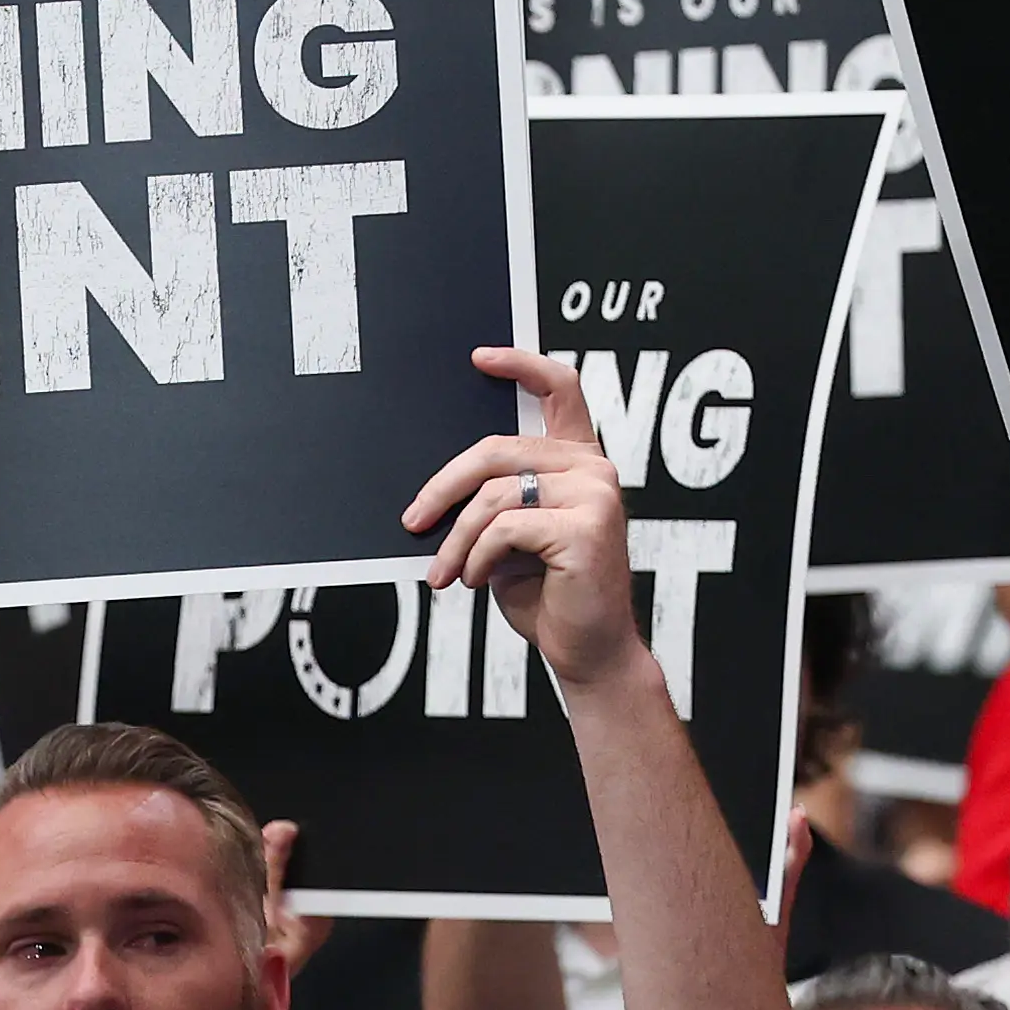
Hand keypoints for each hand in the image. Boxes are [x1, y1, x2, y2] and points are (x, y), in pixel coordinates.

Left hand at [401, 348, 640, 687]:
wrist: (589, 652)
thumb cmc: (549, 594)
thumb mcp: (514, 538)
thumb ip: (496, 500)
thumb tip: (435, 489)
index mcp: (580, 462)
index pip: (560, 390)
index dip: (521, 364)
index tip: (479, 357)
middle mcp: (594, 470)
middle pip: (499, 447)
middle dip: (445, 484)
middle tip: (413, 519)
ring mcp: (596, 495)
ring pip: (494, 494)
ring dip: (456, 537)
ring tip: (444, 571)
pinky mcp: (587, 527)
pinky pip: (505, 527)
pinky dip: (475, 556)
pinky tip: (472, 580)